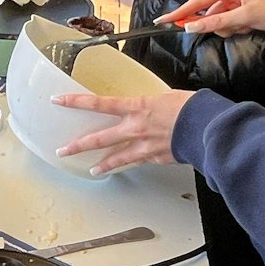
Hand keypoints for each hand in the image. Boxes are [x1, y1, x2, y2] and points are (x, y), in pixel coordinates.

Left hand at [53, 90, 195, 174]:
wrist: (206, 127)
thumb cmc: (191, 107)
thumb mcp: (166, 96)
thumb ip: (151, 104)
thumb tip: (148, 108)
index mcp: (136, 107)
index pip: (99, 104)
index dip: (76, 102)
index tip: (58, 101)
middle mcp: (134, 128)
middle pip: (99, 139)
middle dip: (78, 146)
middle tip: (62, 151)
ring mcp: (143, 146)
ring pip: (116, 158)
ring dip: (102, 164)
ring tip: (90, 169)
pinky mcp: (155, 158)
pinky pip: (138, 161)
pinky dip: (131, 164)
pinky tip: (125, 167)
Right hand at [161, 0, 264, 38]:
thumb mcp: (245, 17)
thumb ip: (217, 23)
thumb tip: (191, 27)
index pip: (198, 1)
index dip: (180, 12)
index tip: (162, 20)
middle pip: (208, 13)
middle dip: (217, 24)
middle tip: (235, 25)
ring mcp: (236, 4)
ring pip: (218, 22)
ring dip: (229, 28)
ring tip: (248, 26)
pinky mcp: (242, 14)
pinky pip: (228, 26)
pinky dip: (236, 30)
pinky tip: (251, 27)